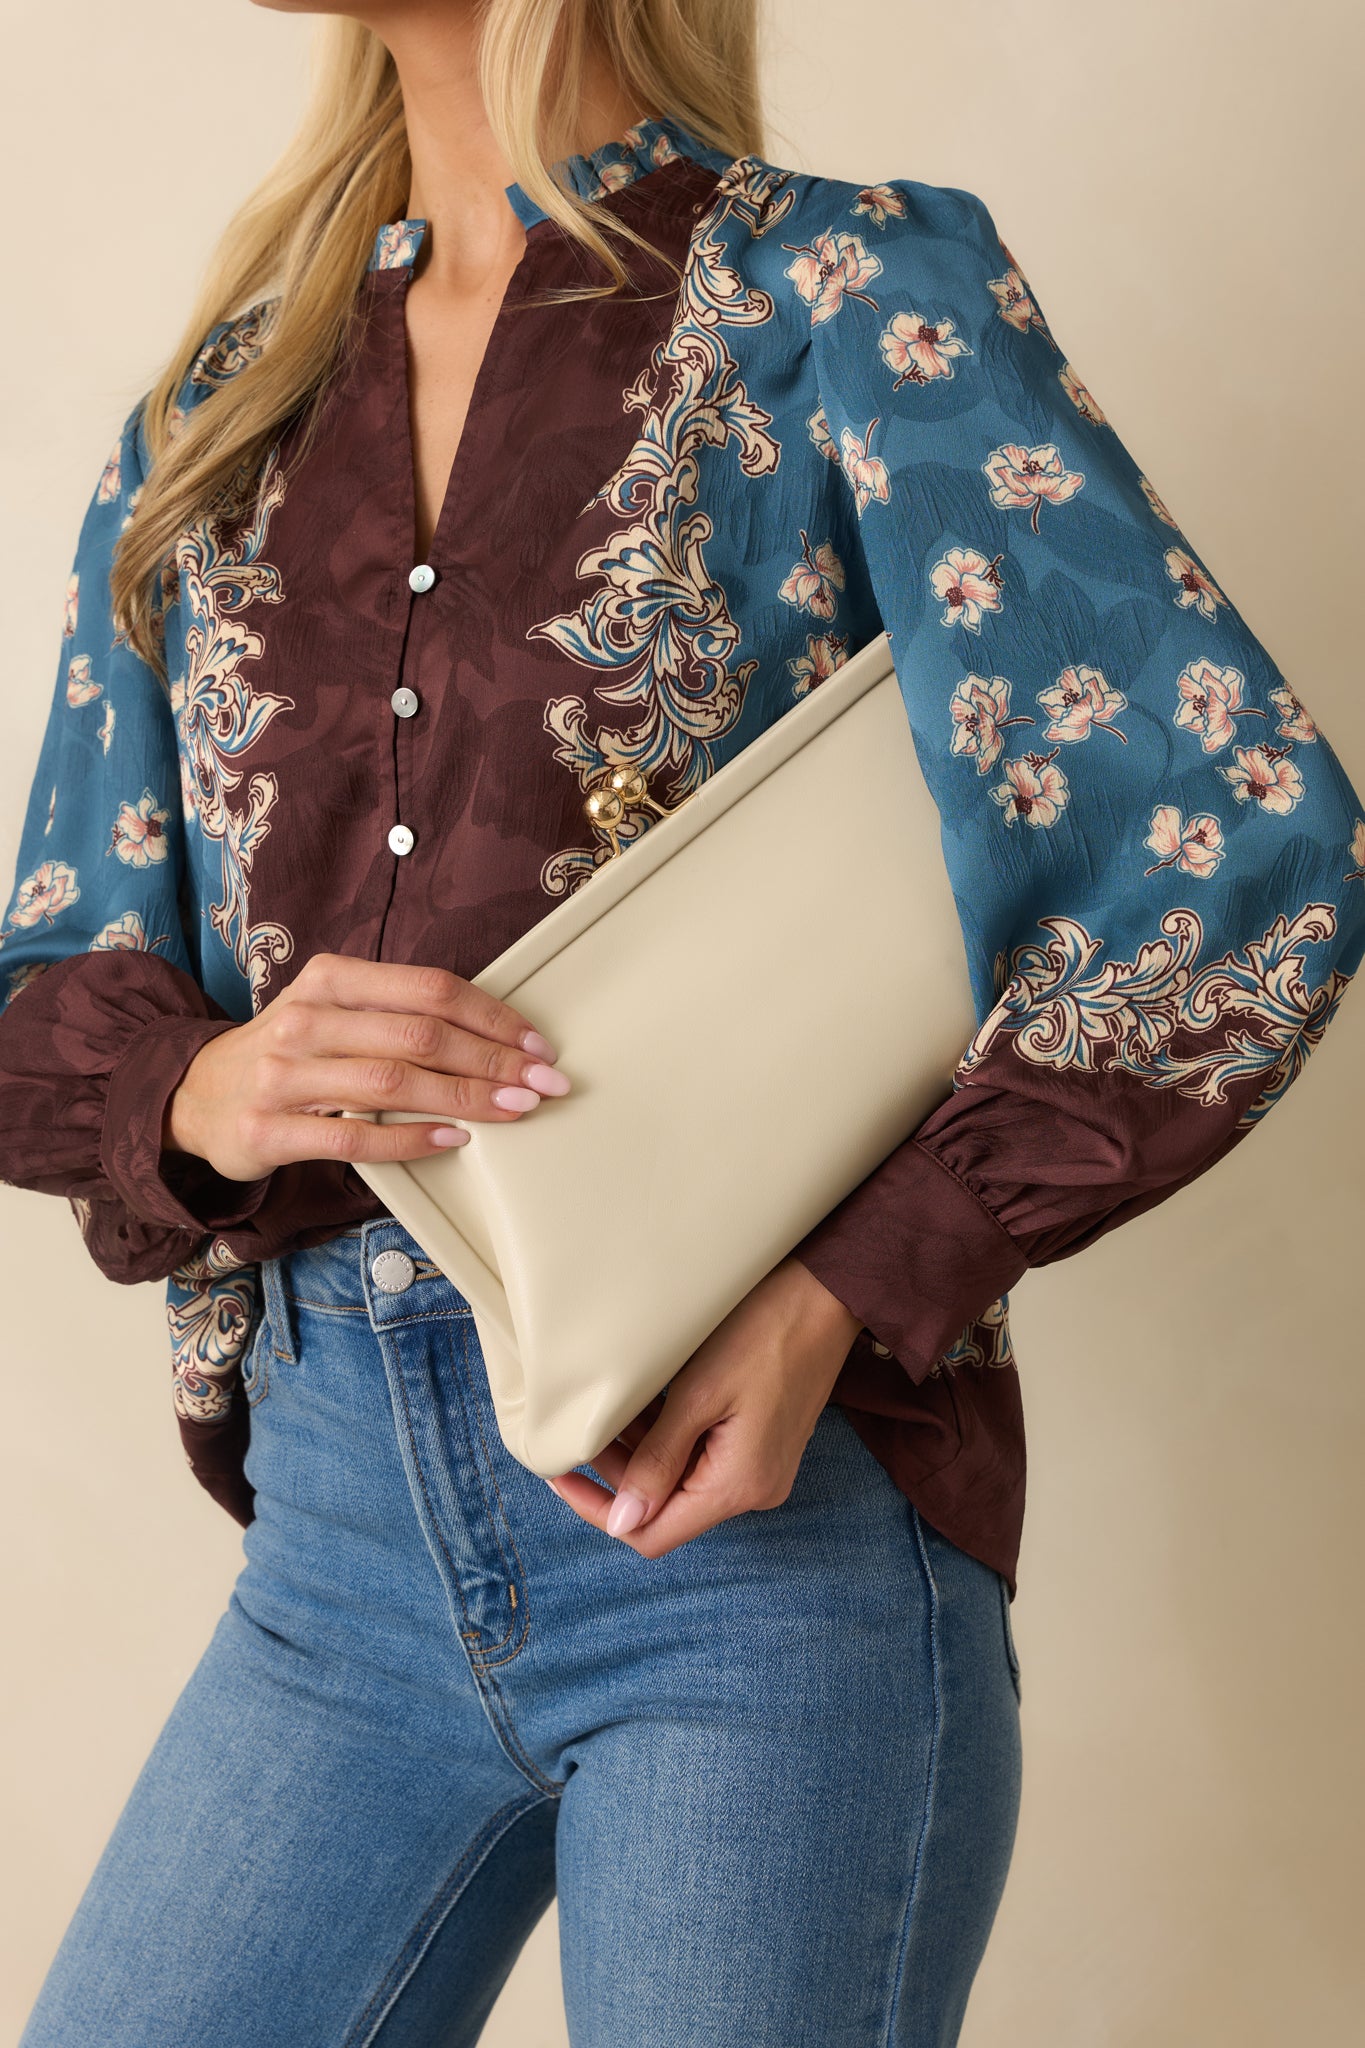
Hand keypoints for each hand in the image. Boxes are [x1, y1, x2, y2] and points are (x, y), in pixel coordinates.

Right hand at [163, 952, 569, 1182]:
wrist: (194, 1095)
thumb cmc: (286, 1052)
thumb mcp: (331, 1010)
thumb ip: (395, 1011)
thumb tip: (489, 1028)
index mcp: (330, 979)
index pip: (429, 989)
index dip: (491, 1016)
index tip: (535, 1042)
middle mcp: (306, 1019)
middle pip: (420, 1035)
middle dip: (494, 1059)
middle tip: (542, 1081)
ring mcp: (284, 1075)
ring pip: (394, 1082)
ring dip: (466, 1097)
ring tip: (514, 1108)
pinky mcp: (271, 1130)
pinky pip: (356, 1134)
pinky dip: (412, 1138)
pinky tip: (453, 1140)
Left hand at [544, 1257, 863, 1557]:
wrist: (825, 1295)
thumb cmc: (762, 1333)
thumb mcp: (697, 1395)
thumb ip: (657, 1462)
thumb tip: (622, 1521)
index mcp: (738, 1486)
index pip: (653, 1533)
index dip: (600, 1511)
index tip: (561, 1476)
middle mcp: (755, 1490)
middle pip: (667, 1509)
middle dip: (619, 1475)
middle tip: (585, 1429)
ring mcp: (763, 1470)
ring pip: (683, 1483)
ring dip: (644, 1454)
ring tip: (613, 1411)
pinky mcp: (765, 1447)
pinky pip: (706, 1461)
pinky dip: (673, 1441)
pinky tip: (650, 1405)